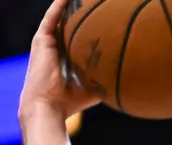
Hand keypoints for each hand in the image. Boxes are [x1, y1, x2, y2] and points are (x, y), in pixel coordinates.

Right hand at [19, 0, 100, 122]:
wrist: (49, 106)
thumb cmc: (71, 102)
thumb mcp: (95, 86)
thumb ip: (107, 77)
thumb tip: (131, 76)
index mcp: (68, 56)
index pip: (81, 35)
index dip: (92, 26)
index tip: (107, 16)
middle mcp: (57, 47)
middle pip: (71, 23)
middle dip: (82, 11)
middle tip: (95, 1)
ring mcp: (48, 42)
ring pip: (61, 17)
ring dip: (70, 5)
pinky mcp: (41, 40)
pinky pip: (51, 17)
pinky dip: (59, 5)